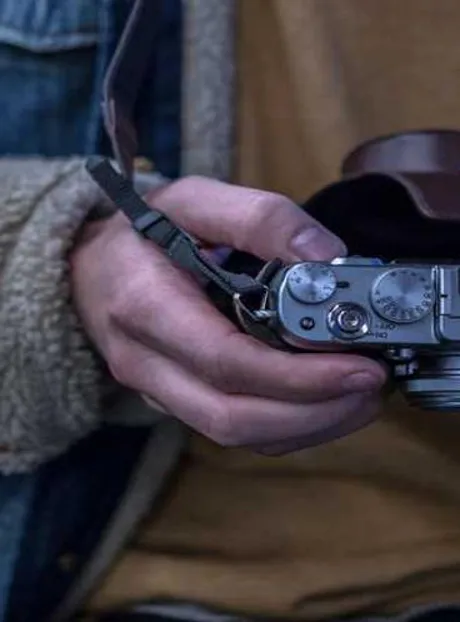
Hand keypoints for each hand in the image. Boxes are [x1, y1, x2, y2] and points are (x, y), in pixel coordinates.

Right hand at [70, 176, 386, 453]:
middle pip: (233, 418)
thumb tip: (328, 257)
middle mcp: (146, 363)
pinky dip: (286, 426)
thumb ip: (259, 218)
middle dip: (313, 413)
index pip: (226, 362)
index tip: (360, 368)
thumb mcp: (192, 199)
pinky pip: (234, 429)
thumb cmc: (139, 232)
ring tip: (360, 397)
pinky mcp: (175, 402)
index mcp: (146, 308)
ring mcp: (157, 391)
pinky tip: (324, 401)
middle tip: (371, 388)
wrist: (87, 271)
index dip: (297, 376)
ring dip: (307, 426)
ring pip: (237, 434)